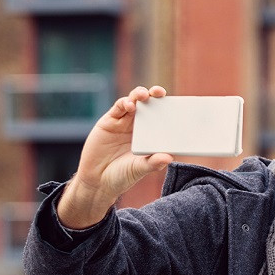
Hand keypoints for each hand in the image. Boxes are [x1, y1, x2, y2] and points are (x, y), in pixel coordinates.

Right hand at [58, 86, 173, 228]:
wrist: (97, 181)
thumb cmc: (122, 176)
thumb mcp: (139, 169)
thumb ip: (153, 163)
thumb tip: (169, 157)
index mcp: (150, 135)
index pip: (162, 117)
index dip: (168, 109)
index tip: (177, 105)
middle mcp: (138, 126)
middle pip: (149, 105)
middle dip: (155, 95)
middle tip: (160, 93)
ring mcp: (123, 122)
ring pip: (134, 102)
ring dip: (139, 95)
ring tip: (144, 96)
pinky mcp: (109, 121)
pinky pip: (118, 107)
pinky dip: (124, 103)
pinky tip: (130, 105)